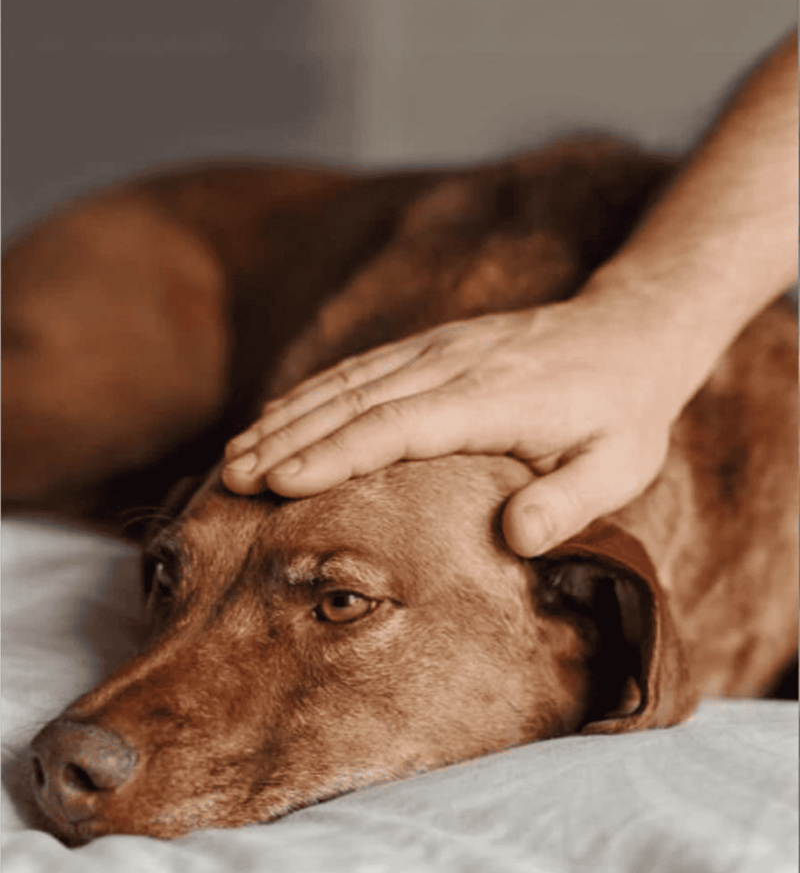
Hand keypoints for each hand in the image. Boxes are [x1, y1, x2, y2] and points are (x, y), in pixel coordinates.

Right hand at [222, 293, 687, 556]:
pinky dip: (311, 395)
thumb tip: (516, 538)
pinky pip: (359, 370)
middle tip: (231, 480)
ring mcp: (436, 349)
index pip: (397, 426)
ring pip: (346, 382)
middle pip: (353, 402)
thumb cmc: (623, 412)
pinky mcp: (431, 346)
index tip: (279, 484)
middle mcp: (451, 365)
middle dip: (287, 440)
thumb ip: (569, 502)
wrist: (628, 333)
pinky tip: (278, 419)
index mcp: (491, 400)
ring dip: (286, 418)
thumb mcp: (620, 466)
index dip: (334, 455)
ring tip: (235, 457)